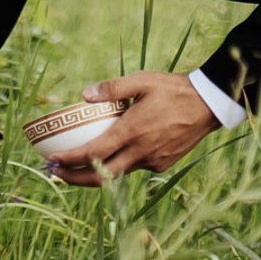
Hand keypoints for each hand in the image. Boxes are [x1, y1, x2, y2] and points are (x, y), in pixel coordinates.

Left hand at [46, 71, 218, 186]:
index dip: (70, 160)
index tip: (53, 160)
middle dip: (75, 178)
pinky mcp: (162, 165)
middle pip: (101, 176)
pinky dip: (120, 165)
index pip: (93, 154)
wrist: (208, 105)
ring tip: (78, 165)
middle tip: (56, 172)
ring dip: (96, 173)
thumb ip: (112, 89)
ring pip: (118, 174)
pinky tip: (114, 154)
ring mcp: (152, 161)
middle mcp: (140, 152)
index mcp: (132, 132)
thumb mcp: (142, 81)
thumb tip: (84, 94)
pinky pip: (135, 168)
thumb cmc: (173, 89)